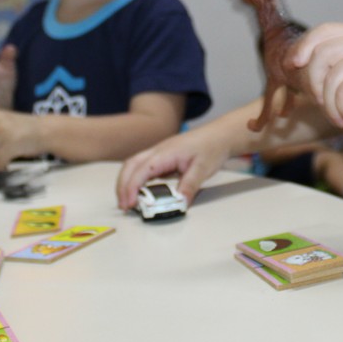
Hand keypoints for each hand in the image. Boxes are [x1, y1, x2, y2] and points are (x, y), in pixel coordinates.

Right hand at [115, 125, 234, 210]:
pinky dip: (136, 179)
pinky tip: (140, 191)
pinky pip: (143, 166)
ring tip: (128, 201)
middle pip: (130, 165)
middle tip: (123, 206)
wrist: (219, 135)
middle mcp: (158, 151)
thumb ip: (189, 186)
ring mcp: (159, 152)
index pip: (141, 170)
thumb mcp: (203, 169)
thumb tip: (180, 203)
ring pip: (134, 165)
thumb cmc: (211, 148)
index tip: (129, 204)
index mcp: (165, 153)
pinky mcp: (162, 157)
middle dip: (122, 185)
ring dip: (127, 182)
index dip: (132, 187)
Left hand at [288, 23, 342, 131]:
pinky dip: (342, 110)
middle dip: (314, 83)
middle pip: (319, 54)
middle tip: (324, 102)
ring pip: (329, 79)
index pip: (324, 31)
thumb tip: (312, 75)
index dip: (303, 46)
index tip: (294, 64)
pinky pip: (341, 94)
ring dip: (330, 105)